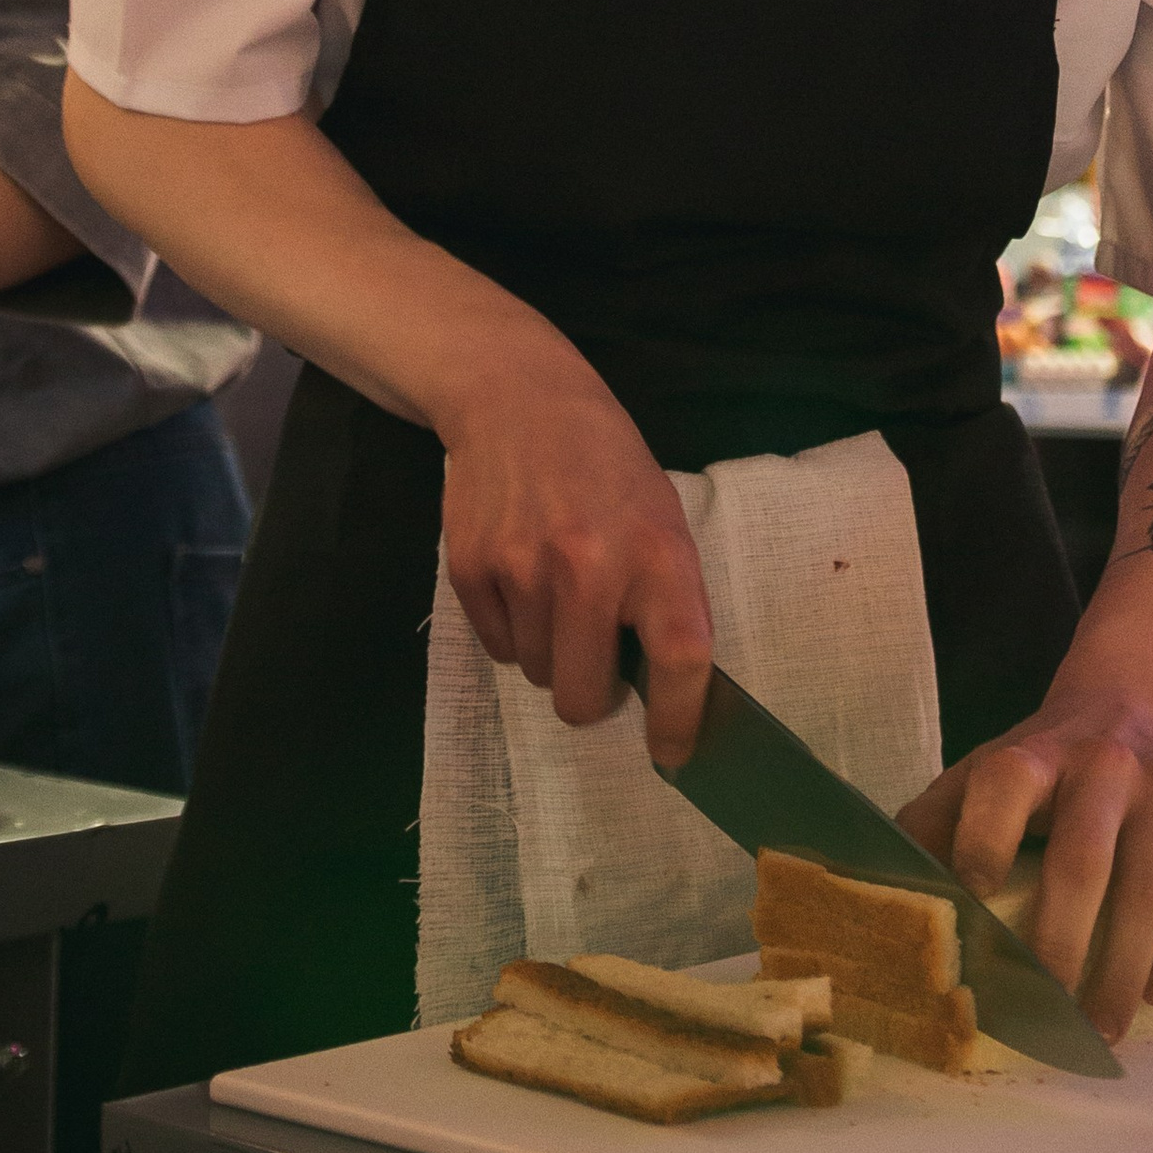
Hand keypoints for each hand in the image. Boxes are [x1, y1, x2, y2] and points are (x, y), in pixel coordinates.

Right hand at [439, 360, 712, 767]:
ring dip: (549, 651)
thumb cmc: (608, 466)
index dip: (679, 720)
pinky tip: (520, 570)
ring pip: (535, 675)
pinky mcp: (471, 568)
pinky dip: (512, 628)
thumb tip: (661, 690)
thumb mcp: (661, 518)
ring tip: (555, 587)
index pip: (681, 660)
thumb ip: (663, 597)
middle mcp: (591, 567)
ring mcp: (523, 569)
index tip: (673, 753)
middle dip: (590, 694)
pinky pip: (497, 647)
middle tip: (596, 657)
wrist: (519, 398)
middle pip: (582, 698)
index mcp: (657, 554)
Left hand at [900, 687, 1152, 1044]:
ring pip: (1149, 889)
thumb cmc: (1042, 767)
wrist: (1133, 704)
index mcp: (1030, 754)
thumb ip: (932, 828)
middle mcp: (1102, 760)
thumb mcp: (980, 778)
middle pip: (1082, 862)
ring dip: (1124, 970)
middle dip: (1061, 949)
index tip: (973, 910)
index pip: (1000, 789)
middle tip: (1047, 1017)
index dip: (981, 843)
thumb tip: (880, 901)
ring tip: (1104, 1028)